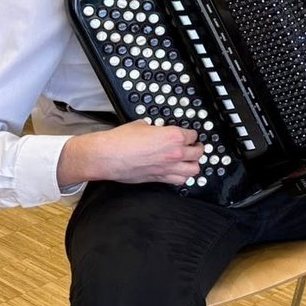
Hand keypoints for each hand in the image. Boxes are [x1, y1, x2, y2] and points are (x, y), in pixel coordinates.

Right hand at [56, 121, 203, 187]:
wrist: (107, 156)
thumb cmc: (120, 140)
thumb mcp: (142, 125)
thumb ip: (156, 129)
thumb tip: (157, 130)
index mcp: (173, 136)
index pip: (193, 135)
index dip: (191, 134)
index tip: (189, 135)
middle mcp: (174, 153)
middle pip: (198, 153)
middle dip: (197, 149)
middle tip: (194, 146)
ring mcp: (168, 168)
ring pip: (194, 170)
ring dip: (193, 164)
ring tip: (190, 160)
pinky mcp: (159, 179)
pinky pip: (179, 181)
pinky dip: (182, 177)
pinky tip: (179, 172)